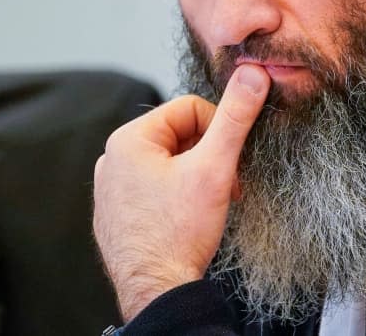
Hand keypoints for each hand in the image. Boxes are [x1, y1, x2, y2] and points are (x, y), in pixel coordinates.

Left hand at [93, 64, 269, 320]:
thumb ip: (235, 116)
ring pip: (170, 161)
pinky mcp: (117, 213)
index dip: (220, 131)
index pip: (189, 109)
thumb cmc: (179, 233)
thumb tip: (253, 73)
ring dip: (198, 175)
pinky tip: (189, 218)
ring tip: (210, 203)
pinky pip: (155, 186)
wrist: (157, 292)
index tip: (230, 161)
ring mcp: (112, 189)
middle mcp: (112, 159)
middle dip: (210, 156)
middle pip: (180, 135)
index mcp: (129, 139)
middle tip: (226, 185)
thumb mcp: (215, 167)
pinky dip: (179, 194)